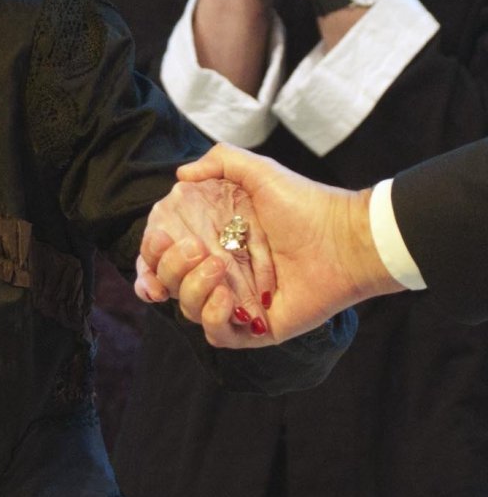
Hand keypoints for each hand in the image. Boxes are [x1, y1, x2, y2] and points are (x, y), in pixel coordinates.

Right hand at [138, 144, 400, 345]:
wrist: (346, 240)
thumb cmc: (307, 204)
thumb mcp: (260, 171)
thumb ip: (219, 161)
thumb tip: (180, 175)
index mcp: (213, 241)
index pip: (164, 257)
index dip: (149, 258)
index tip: (157, 243)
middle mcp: (220, 273)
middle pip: (168, 284)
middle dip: (168, 268)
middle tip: (193, 248)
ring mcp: (237, 302)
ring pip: (187, 310)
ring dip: (193, 289)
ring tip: (218, 268)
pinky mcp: (256, 328)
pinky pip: (217, 336)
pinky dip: (214, 318)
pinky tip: (228, 297)